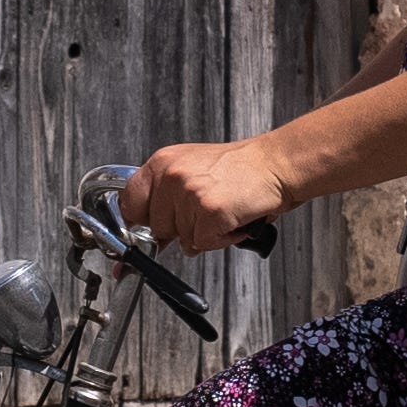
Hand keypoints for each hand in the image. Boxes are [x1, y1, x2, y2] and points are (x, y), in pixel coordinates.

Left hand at [129, 137, 289, 254]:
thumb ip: (167, 198)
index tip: (150, 228)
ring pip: (182, 239)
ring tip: (224, 211)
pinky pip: (203, 244)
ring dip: (205, 234)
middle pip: (156, 227)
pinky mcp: (210, 212)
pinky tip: (233, 220)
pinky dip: (221, 239)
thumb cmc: (240, 169)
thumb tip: (150, 234)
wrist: (276, 164)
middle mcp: (173, 175)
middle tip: (205, 213)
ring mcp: (190, 193)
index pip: (129, 201)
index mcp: (163, 162)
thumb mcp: (194, 170)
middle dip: (180, 230)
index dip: (141, 220)